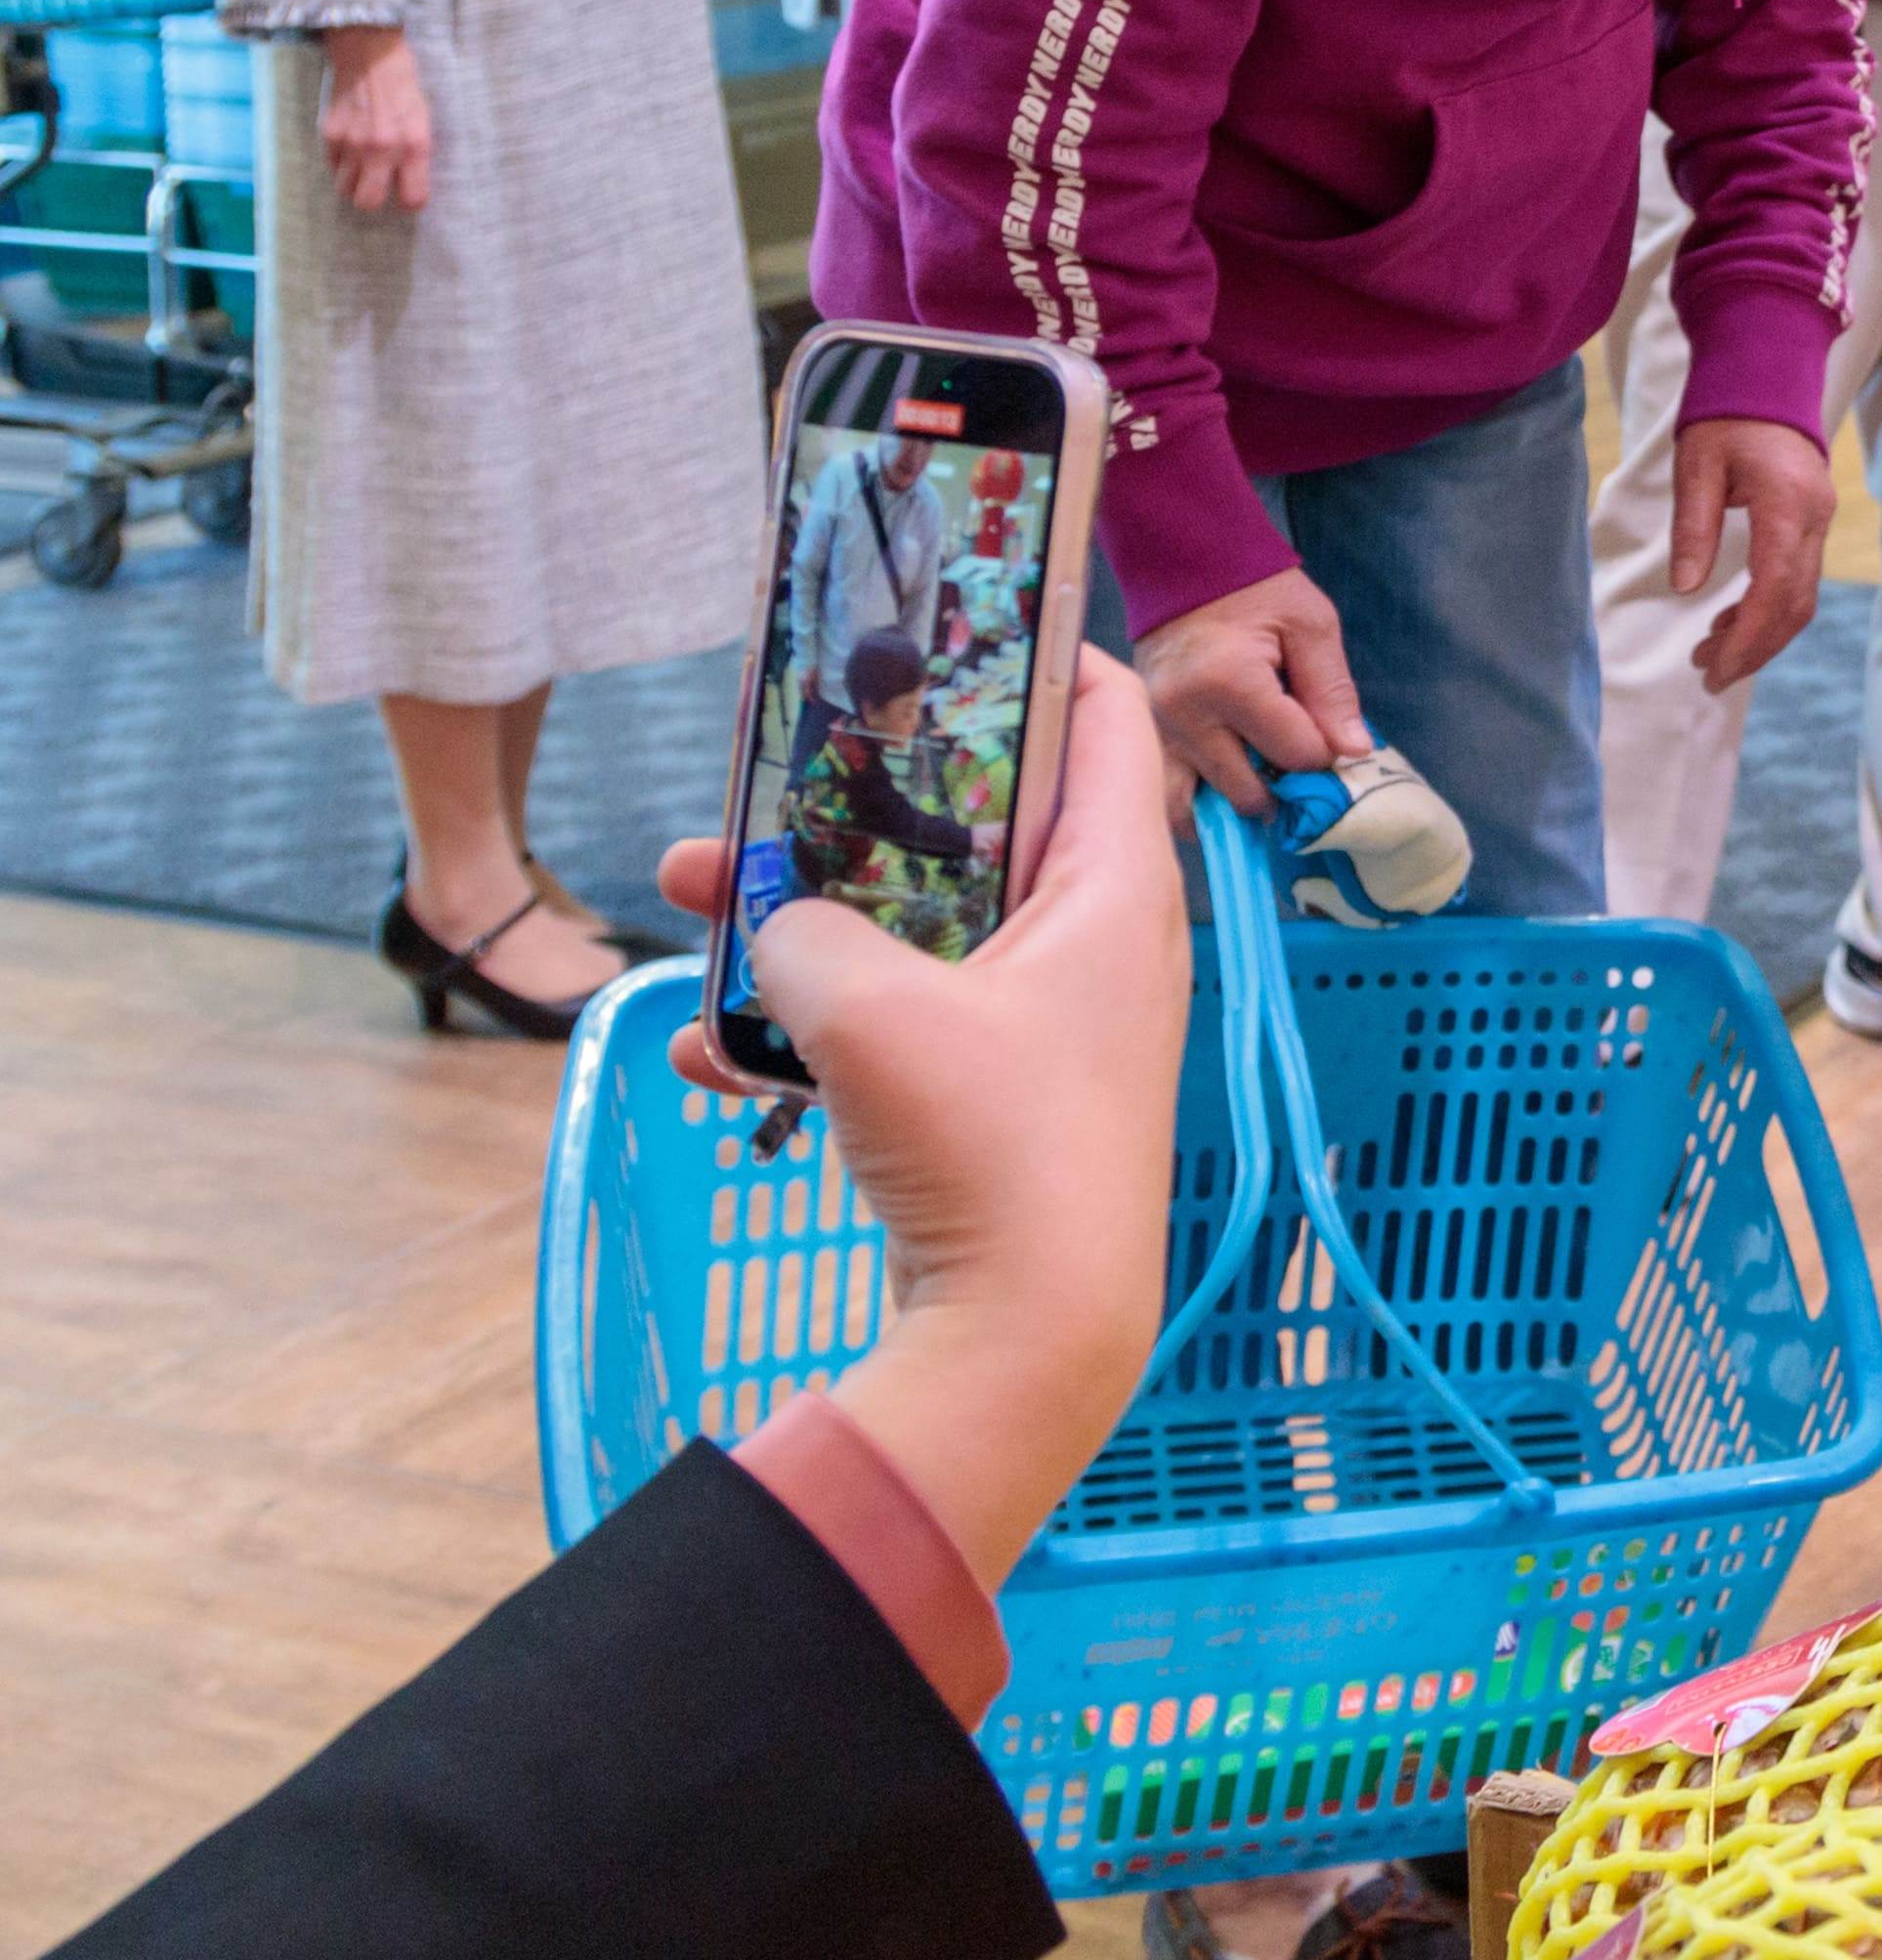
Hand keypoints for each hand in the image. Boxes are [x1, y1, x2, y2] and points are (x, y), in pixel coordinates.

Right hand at [315, 23, 430, 211]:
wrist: (370, 54)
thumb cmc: (403, 85)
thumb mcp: (424, 118)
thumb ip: (417, 151)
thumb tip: (409, 182)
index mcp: (414, 144)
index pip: (413, 198)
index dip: (412, 201)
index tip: (409, 195)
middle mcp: (382, 148)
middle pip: (368, 202)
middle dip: (373, 200)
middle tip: (378, 188)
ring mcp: (352, 141)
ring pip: (344, 187)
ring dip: (353, 182)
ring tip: (362, 167)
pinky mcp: (329, 132)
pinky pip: (332, 164)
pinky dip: (340, 161)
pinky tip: (351, 143)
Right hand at [663, 651, 1186, 1588]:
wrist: (1026, 1343)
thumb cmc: (987, 1146)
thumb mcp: (866, 1007)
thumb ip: (803, 933)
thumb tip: (770, 921)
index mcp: (1117, 889)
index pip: (1105, 725)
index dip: (1042, 660)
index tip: (963, 616)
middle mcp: (1100, 947)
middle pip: (981, 830)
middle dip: (857, 805)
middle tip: (764, 775)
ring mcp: (1052, 1032)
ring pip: (922, 934)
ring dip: (808, 920)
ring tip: (687, 903)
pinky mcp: (998, 1110)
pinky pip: (898, 1035)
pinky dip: (811, 1034)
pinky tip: (702, 1052)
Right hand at [1138, 566, 1366, 815]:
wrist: (1182, 562)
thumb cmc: (1255, 588)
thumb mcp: (1311, 626)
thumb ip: (1333, 692)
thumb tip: (1354, 753)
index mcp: (1231, 683)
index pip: (1295, 755)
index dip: (1322, 753)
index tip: (1326, 733)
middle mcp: (1186, 715)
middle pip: (1248, 792)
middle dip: (1282, 787)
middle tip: (1296, 760)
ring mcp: (1158, 728)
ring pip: (1202, 805)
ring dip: (1238, 802)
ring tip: (1262, 782)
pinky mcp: (1145, 732)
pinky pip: (1170, 792)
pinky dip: (1201, 802)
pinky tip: (1226, 789)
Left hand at [1672, 415, 1833, 690]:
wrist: (1766, 376)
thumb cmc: (1726, 416)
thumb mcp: (1696, 466)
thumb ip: (1693, 528)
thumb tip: (1685, 589)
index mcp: (1786, 505)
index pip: (1775, 589)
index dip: (1747, 637)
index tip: (1713, 668)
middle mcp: (1814, 519)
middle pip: (1795, 604)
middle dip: (1755, 648)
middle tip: (1709, 675)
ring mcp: (1819, 522)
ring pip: (1801, 598)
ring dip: (1762, 634)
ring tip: (1711, 654)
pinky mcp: (1813, 524)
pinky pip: (1798, 580)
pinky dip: (1768, 610)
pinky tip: (1732, 622)